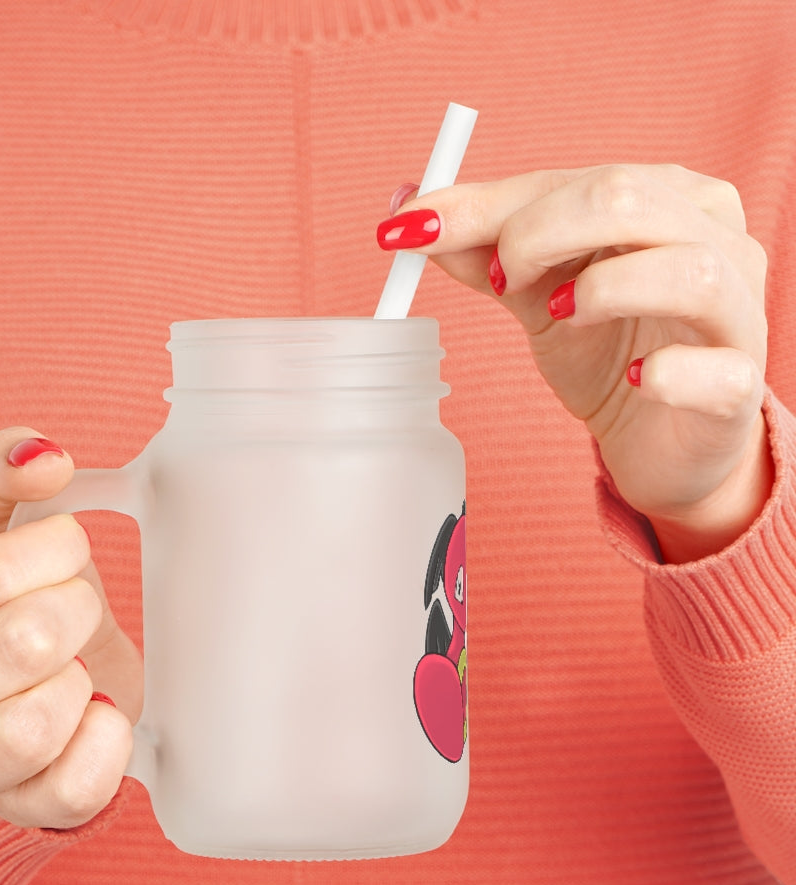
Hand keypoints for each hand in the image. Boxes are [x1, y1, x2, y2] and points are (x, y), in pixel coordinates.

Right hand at [0, 428, 141, 828]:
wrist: (3, 704)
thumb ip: (1, 476)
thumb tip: (43, 454)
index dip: (54, 551)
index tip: (67, 550)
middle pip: (23, 643)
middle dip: (76, 609)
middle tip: (76, 609)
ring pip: (36, 724)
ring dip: (81, 679)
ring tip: (75, 666)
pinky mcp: (20, 809)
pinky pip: (76, 787)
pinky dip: (107, 740)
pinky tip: (96, 711)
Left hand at [379, 165, 771, 561]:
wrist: (659, 439)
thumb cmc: (606, 352)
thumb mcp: (536, 295)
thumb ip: (484, 252)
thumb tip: (410, 212)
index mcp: (665, 199)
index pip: (572, 180)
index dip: (487, 205)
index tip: (412, 229)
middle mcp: (715, 239)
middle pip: (628, 199)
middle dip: (538, 233)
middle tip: (499, 281)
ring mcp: (738, 312)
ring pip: (689, 270)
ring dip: (603, 290)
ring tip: (558, 316)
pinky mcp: (739, 386)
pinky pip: (716, 370)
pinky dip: (668, 373)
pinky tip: (635, 380)